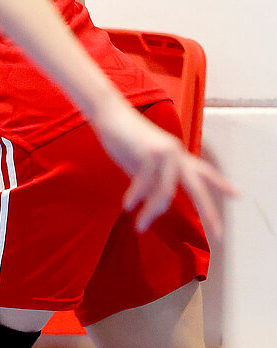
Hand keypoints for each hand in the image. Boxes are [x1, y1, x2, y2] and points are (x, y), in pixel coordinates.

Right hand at [90, 101, 234, 235]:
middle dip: (208, 210)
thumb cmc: (123, 138)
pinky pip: (145, 183)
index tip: (236, 196)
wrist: (111, 115)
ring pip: (166, 192)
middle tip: (217, 232)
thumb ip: (150, 180)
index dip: (220, 184)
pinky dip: (136, 196)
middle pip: (197, 187)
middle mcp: (177, 155)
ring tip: (140, 226)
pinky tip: (128, 206)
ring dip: (152, 212)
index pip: (204, 171)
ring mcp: (166, 154)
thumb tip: (150, 202)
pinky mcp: (150, 153)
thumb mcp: (140, 163)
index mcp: (178, 156)